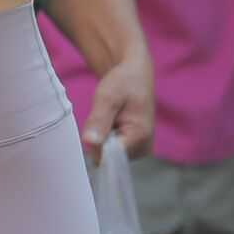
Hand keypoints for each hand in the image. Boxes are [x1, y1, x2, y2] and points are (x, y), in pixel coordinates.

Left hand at [83, 46, 155, 163]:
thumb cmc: (123, 82)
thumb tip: (89, 142)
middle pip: (107, 158)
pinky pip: (111, 152)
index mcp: (140, 136)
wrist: (135, 75)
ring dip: (102, 139)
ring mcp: (139, 151)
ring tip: (110, 119)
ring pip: (107, 156)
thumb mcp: (107, 97)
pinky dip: (106, 139)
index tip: (97, 124)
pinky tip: (112, 124)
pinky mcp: (134, 150)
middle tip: (105, 117)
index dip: (96, 143)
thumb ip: (98, 120)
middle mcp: (143, 148)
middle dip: (99, 140)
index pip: (109, 157)